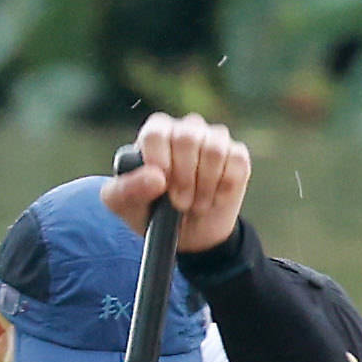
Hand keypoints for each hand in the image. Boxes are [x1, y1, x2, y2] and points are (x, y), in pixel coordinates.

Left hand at [101, 114, 249, 252]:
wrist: (187, 232)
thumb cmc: (149, 209)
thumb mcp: (124, 205)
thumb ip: (127, 190)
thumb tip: (156, 178)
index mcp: (155, 132)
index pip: (156, 132)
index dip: (159, 161)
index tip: (161, 187)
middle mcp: (185, 129)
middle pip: (187, 137)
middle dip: (183, 178)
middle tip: (179, 202)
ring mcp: (214, 139)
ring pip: (214, 149)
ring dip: (204, 186)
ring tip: (194, 203)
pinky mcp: (237, 155)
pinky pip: (236, 162)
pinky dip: (224, 188)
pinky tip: (214, 198)